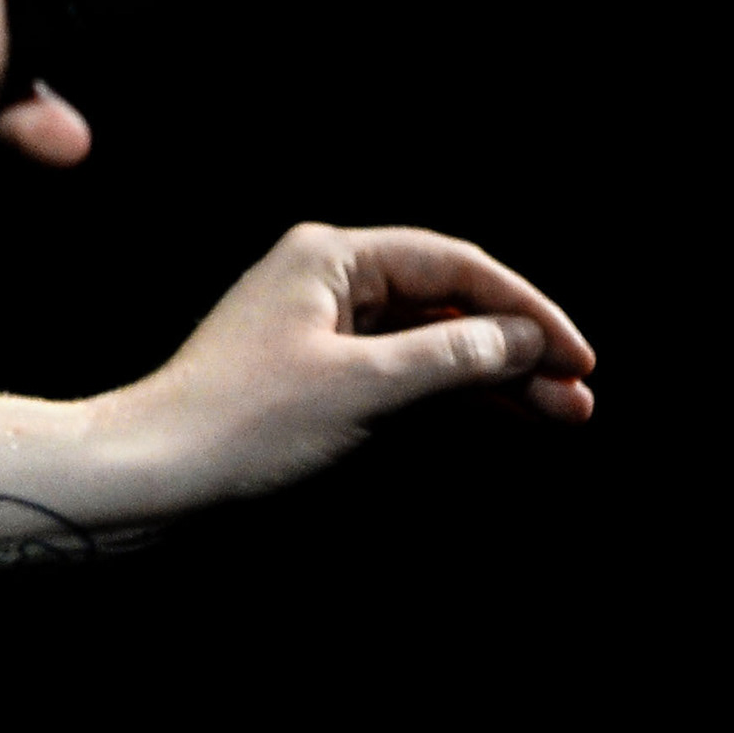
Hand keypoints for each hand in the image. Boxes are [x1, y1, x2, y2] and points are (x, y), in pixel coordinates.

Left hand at [95, 223, 597, 504]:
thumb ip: (450, 356)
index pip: (455, 265)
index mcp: (329, 257)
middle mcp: (326, 280)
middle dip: (518, 347)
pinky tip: (503, 416)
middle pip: (447, 301)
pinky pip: (401, 373)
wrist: (152, 475)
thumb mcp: (362, 386)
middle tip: (581, 398)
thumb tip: (522, 337)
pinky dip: (451, 395)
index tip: (579, 358)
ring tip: (563, 415)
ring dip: (495, 376)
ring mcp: (320, 328)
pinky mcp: (314, 376)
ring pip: (430, 341)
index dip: (526, 310)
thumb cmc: (242, 423)